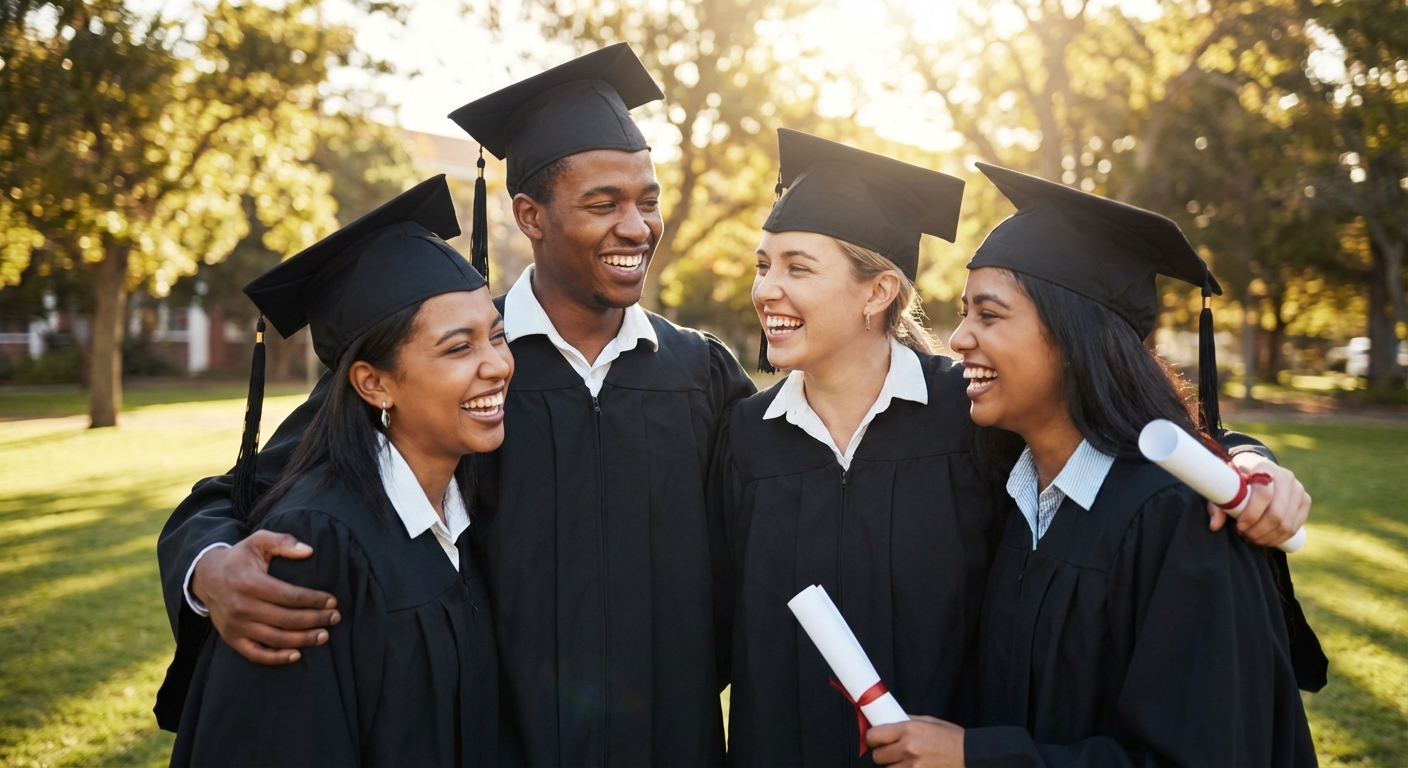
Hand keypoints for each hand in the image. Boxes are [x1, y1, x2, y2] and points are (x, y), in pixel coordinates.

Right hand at [191, 530, 340, 664]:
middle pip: (286, 619)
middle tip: (334, 618)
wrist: (207, 577)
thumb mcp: (259, 541)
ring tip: (324, 636)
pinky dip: (277, 658)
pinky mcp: (231, 639)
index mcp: (250, 583)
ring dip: (303, 640)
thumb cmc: (240, 558)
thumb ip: (284, 542)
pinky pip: (256, 654)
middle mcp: (242, 607)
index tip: (332, 601)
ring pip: (275, 639)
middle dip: (315, 620)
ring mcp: (235, 626)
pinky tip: (297, 655)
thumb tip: (309, 551)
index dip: (314, 600)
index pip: (290, 596)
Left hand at [867, 716, 964, 767]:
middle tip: (891, 752)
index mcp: (909, 729)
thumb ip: (906, 721)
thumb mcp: (929, 721)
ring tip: (904, 762)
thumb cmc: (951, 737)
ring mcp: (913, 767)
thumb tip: (887, 722)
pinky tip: (910, 767)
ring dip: (892, 767)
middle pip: (877, 756)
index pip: (874, 736)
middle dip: (882, 754)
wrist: (971, 755)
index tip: (876, 740)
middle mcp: (908, 748)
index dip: (872, 738)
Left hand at [1206, 454, 1310, 547]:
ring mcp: (1298, 488)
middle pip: (1276, 513)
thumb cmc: (1237, 480)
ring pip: (1286, 523)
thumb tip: (1214, 526)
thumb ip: (1218, 505)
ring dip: (1268, 537)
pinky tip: (1267, 540)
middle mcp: (1285, 476)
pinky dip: (1281, 538)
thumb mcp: (1224, 487)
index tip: (1239, 526)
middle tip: (1245, 536)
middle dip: (1259, 530)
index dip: (1251, 515)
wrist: (1256, 470)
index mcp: (1264, 467)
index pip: (1263, 494)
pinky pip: (1296, 525)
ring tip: (1253, 538)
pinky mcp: (1305, 500)